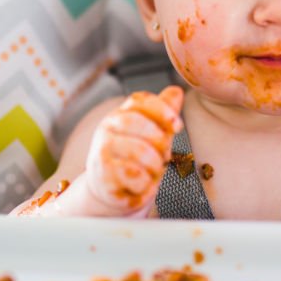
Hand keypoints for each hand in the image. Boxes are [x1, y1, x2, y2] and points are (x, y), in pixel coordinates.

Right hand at [83, 86, 183, 214]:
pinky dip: (146, 184)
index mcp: (121, 114)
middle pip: (136, 122)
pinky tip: (143, 186)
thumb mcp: (153, 135)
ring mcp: (102, 151)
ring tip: (153, 172)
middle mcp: (107, 128)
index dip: (162, 109)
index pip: (140, 101)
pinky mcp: (103, 175)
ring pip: (138, 150)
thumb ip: (163, 114)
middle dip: (159, 140)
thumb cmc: (135, 159)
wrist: (110, 190)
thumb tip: (176, 91)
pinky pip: (134, 175)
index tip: (178, 126)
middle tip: (165, 156)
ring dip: (155, 165)